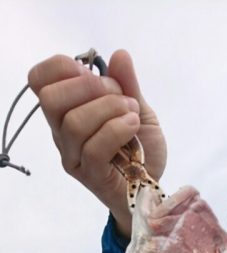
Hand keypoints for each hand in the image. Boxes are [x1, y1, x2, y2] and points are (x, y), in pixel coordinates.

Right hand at [28, 50, 166, 236]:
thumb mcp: (137, 109)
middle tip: (120, 96)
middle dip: (89, 87)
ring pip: (74, 122)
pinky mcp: (90, 175)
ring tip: (133, 115)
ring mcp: (73, 157)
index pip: (39, 80)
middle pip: (50, 99)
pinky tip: (133, 127)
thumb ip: (127, 84)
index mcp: (66, 111)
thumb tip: (119, 55)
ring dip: (110, 109)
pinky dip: (118, 129)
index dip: (64, 67)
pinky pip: (94, 147)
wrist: (151, 188)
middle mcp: (62, 134)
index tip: (94, 74)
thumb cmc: (140, 151)